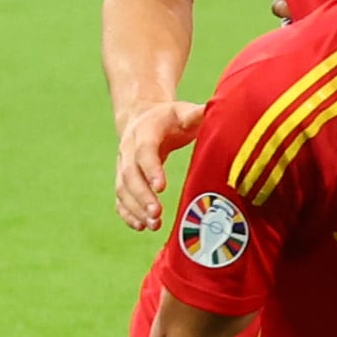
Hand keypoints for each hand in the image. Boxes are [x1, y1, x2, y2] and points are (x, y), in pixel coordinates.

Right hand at [114, 99, 206, 230]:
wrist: (144, 118)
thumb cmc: (171, 117)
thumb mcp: (184, 112)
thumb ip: (198, 114)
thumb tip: (215, 110)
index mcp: (144, 132)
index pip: (145, 152)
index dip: (151, 169)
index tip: (162, 187)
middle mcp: (128, 150)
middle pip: (129, 175)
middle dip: (142, 195)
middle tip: (156, 213)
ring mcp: (123, 166)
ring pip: (123, 189)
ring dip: (135, 208)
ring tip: (153, 224)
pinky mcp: (123, 180)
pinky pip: (120, 198)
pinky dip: (128, 213)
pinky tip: (141, 226)